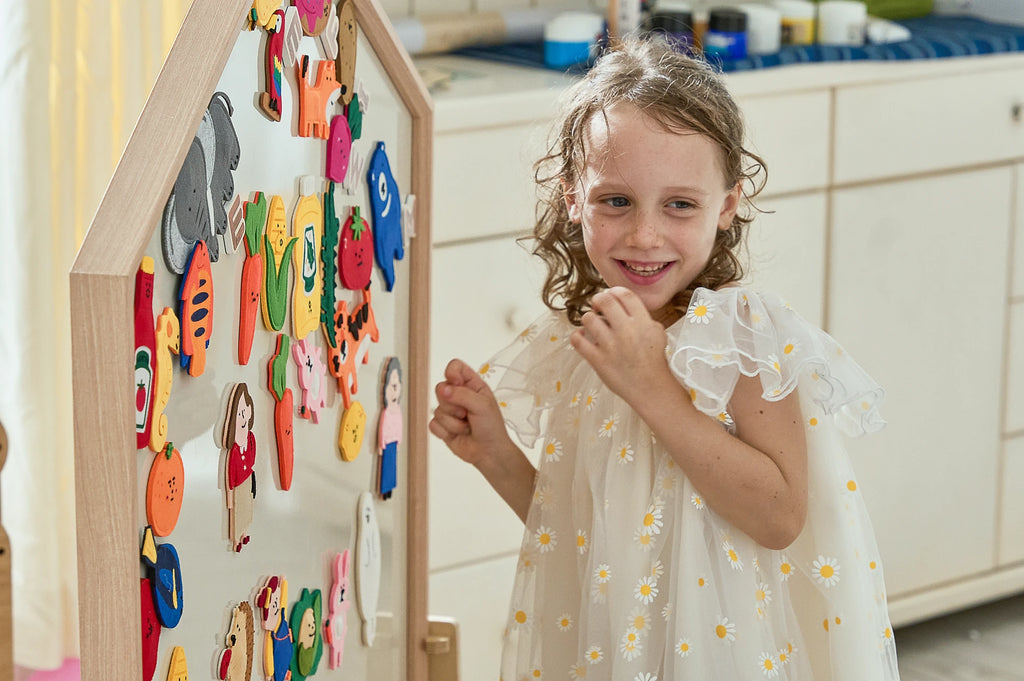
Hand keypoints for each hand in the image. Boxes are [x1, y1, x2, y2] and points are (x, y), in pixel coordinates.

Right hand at [429, 359, 513, 466]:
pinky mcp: (442, 425)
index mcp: (471, 384)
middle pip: (440, 388)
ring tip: (467, 427)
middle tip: (467, 414)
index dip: (451, 373)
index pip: (454, 367)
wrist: (489, 453)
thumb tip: (443, 389)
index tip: (457, 384)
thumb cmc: (492, 427)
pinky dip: (446, 431)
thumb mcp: (482, 406)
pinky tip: (458, 434)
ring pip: (437, 409)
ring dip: (454, 422)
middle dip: (453, 405)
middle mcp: (458, 395)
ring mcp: (449, 410)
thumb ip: (462, 394)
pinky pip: (433, 424)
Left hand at [570, 287, 671, 402]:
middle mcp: (626, 330)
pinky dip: (577, 336)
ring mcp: (610, 345)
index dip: (614, 291)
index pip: (625, 294)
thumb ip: (643, 316)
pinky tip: (582, 338)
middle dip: (598, 300)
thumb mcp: (657, 332)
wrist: (650, 387)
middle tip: (598, 306)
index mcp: (642, 322)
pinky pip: (577, 341)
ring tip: (592, 325)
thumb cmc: (653, 361)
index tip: (611, 295)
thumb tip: (625, 305)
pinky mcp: (598, 360)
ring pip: (588, 318)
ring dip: (588, 319)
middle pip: (605, 300)